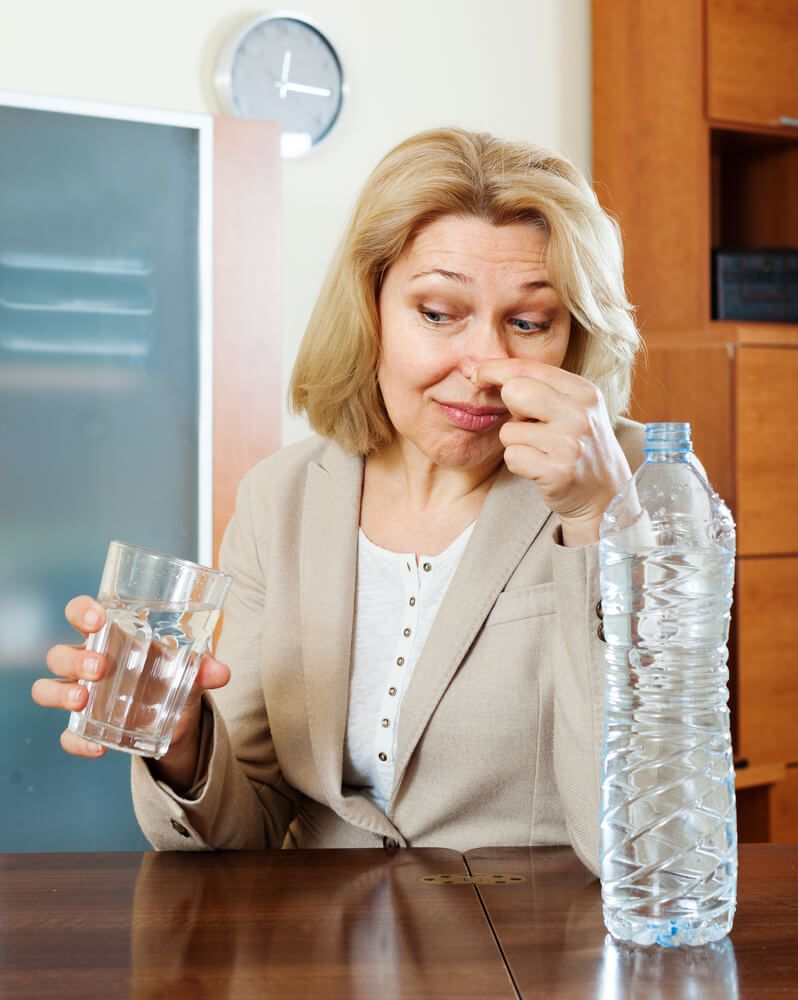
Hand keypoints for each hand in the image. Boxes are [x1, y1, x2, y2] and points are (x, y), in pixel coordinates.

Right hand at [33, 595, 230, 761]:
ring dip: (60, 694)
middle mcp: (88, 661)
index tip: (99, 619)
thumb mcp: (191, 668)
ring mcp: (82, 694)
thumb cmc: (173, 674)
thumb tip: (220, 672)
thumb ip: (204, 667)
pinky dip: (78, 741)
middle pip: (58, 654)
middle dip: (74, 659)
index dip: (81, 611)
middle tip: (100, 667)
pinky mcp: (86, 727)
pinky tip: (100, 746)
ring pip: (48, 689)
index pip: (80, 613)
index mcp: (109, 635)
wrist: (178, 718)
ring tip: (83, 701)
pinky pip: (68, 734)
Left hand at [473, 358, 631, 545]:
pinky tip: (540, 467)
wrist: (605, 496)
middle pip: (515, 391)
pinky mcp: (557, 470)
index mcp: (584, 391)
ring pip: (508, 430)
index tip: (477, 373)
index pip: (527, 368)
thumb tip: (485, 370)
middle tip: (525, 423)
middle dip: (510, 409)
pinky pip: (512, 457)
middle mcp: (579, 413)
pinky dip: (518, 464)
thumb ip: (540, 388)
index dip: (495, 369)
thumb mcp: (572, 409)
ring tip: (541, 451)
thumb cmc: (578, 447)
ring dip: (516, 443)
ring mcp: (570, 442)